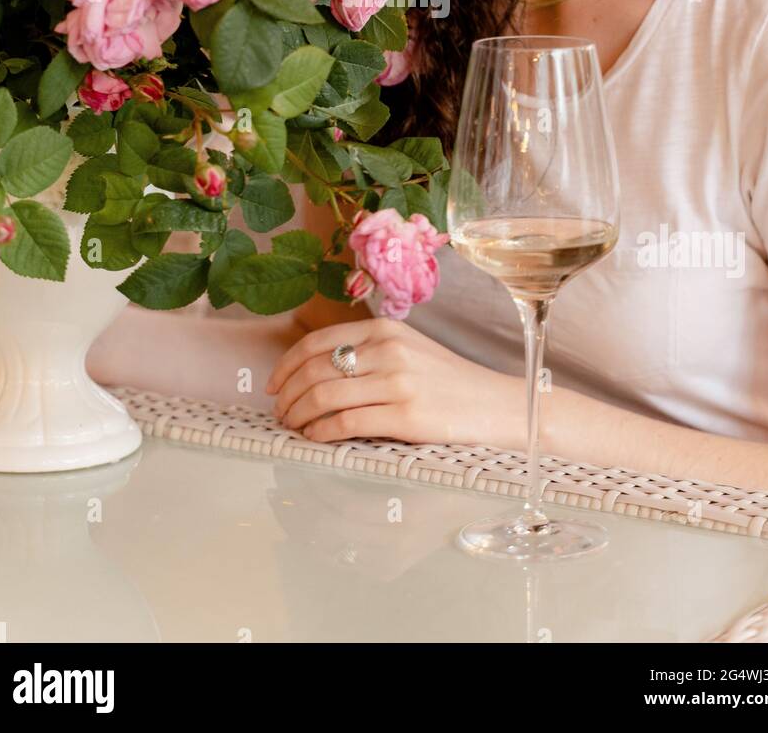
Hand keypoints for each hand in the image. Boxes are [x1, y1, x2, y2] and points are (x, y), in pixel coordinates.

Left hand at [265, 317, 523, 448]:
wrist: (494, 404)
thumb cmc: (447, 380)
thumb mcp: (408, 348)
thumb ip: (367, 350)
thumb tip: (314, 370)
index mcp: (384, 330)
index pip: (317, 343)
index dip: (286, 365)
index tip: (273, 385)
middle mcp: (388, 351)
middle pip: (314, 371)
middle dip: (287, 395)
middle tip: (279, 413)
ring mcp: (397, 383)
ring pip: (324, 397)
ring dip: (298, 415)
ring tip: (293, 427)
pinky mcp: (405, 417)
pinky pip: (346, 424)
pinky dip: (321, 433)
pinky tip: (315, 438)